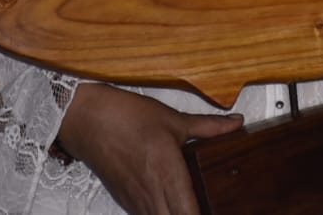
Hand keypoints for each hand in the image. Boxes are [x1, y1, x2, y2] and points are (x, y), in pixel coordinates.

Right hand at [54, 83, 243, 214]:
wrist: (86, 119)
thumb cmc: (127, 117)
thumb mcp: (173, 119)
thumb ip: (208, 126)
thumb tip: (236, 123)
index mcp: (168, 174)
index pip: (190, 214)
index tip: (220, 209)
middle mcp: (152, 194)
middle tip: (204, 206)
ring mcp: (136, 201)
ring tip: (188, 206)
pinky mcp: (125, 201)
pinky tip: (169, 207)